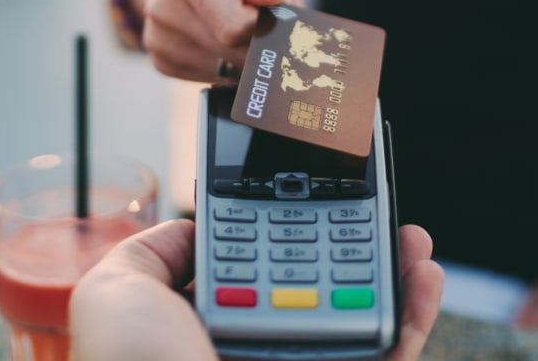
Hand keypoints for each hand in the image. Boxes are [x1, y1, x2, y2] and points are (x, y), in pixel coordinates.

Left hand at [70, 220, 443, 360]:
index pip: (259, 268)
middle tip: (377, 209)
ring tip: (410, 237)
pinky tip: (422, 277)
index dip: (291, 226)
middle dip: (356, 243)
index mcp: (207, 328)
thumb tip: (195, 228)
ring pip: (363, 318)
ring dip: (395, 272)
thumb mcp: (114, 291)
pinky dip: (414, 316)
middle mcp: (258, 352)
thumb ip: (151, 252)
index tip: (317, 193)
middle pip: (322, 287)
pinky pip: (390, 352)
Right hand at [131, 0, 303, 81]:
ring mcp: (159, 39)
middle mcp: (164, 8)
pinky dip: (232, 59)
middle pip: (235, 49)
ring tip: (249, 14)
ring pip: (228, 68)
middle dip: (266, 33)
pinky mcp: (163, 61)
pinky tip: (229, 31)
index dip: (268, 20)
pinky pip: (215, 75)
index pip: (234, 24)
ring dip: (251, 47)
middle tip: (274, 4)